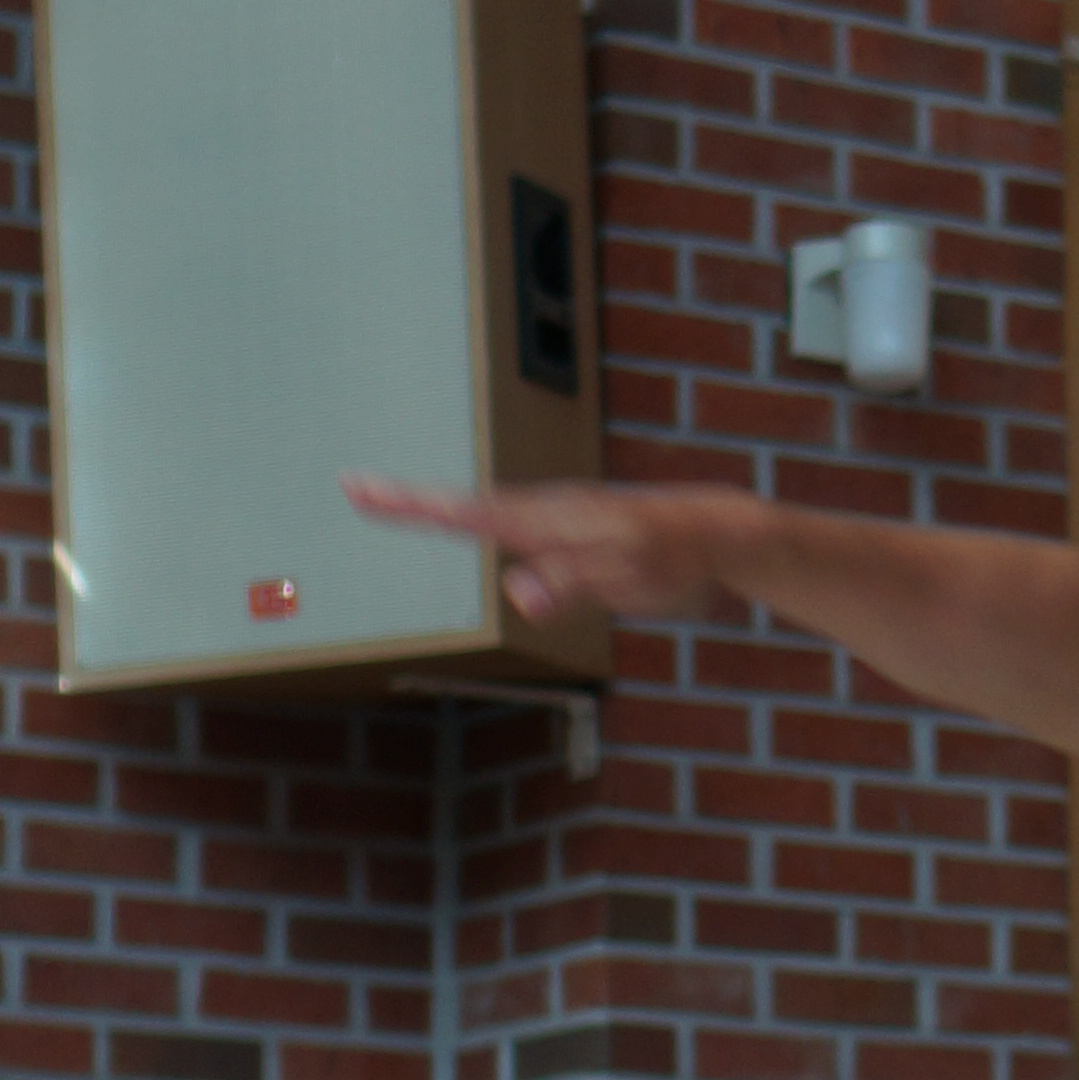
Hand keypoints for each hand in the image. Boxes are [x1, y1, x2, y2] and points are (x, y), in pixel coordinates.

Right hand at [344, 476, 746, 622]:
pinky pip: (515, 526)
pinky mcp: (577, 536)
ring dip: (439, 507)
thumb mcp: (630, 575)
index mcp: (551, 519)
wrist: (724, 535)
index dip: (413, 505)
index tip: (362, 489)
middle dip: (410, 500)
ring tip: (391, 502)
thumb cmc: (679, 557)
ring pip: (489, 513)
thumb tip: (515, 592)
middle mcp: (549, 512)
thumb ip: (574, 581)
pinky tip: (472, 523)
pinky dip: (479, 520)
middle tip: (355, 487)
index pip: (467, 514)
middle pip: (466, 507)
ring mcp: (562, 521)